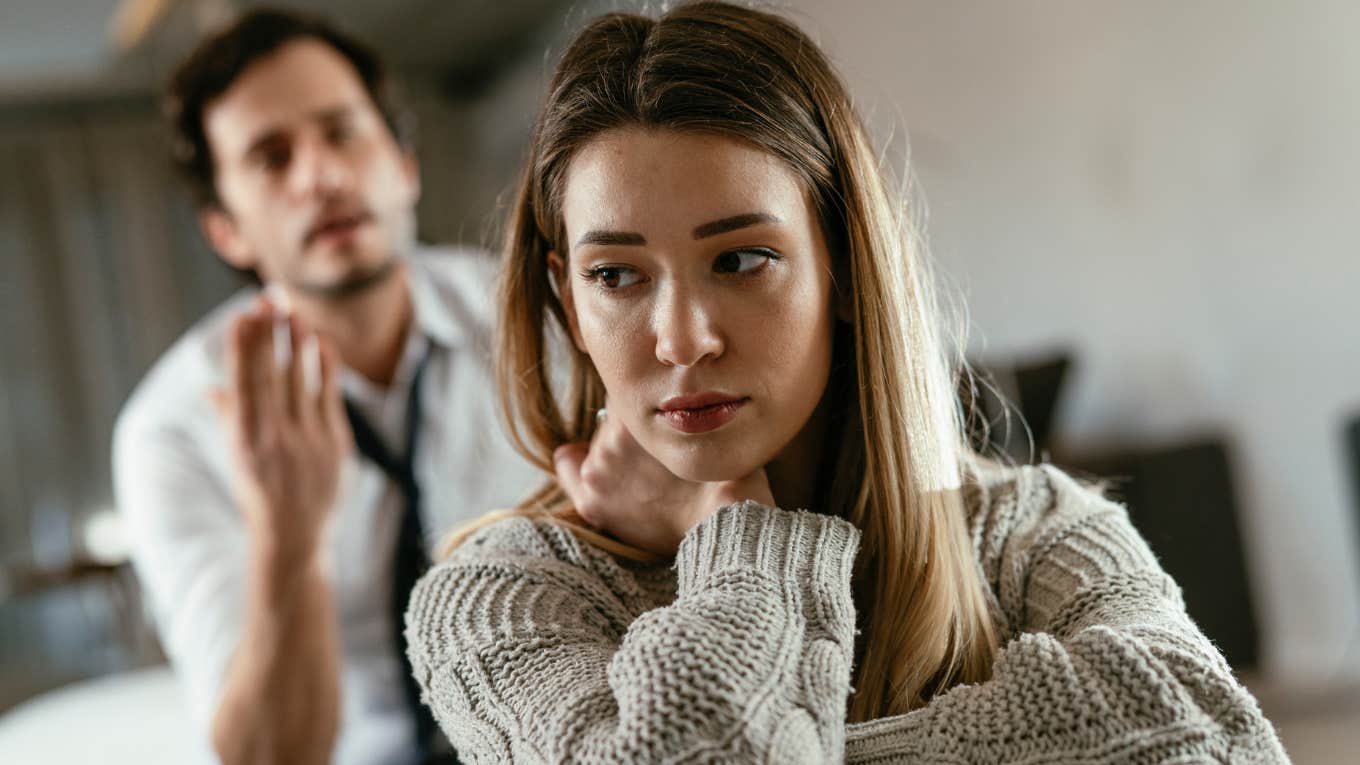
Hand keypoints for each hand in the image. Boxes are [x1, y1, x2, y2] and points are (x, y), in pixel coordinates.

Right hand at [210, 298, 352, 565]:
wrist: (294, 535)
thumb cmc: (260, 494)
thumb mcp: (236, 458)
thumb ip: (230, 419)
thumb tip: (213, 388)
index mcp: (243, 439)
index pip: (243, 383)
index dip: (243, 348)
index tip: (243, 316)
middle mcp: (273, 437)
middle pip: (271, 375)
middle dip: (269, 335)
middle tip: (268, 299)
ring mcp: (307, 440)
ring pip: (301, 381)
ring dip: (297, 343)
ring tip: (294, 312)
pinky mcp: (335, 443)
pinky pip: (329, 397)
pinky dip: (326, 368)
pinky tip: (322, 344)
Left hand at [553, 408, 773, 555]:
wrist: (721, 526)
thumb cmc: (724, 476)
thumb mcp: (708, 422)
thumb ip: (682, 404)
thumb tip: (674, 390)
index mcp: (638, 416)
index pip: (630, 390)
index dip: (650, 402)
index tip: (661, 415)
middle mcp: (609, 441)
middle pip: (614, 418)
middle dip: (632, 429)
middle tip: (655, 453)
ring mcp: (597, 472)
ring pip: (598, 440)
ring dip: (615, 450)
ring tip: (644, 473)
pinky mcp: (591, 501)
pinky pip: (569, 463)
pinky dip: (578, 461)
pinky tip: (601, 470)